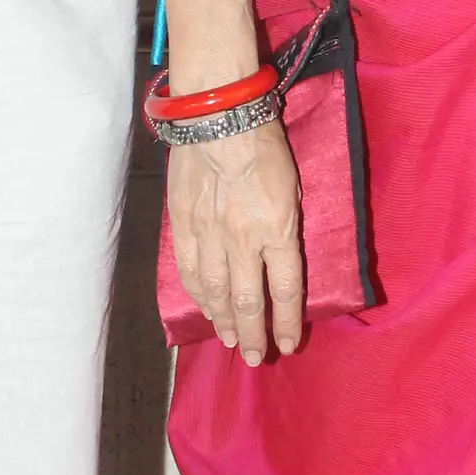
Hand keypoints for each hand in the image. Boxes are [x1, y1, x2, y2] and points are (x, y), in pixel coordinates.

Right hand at [167, 119, 303, 363]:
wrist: (218, 117)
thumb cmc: (264, 145)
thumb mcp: (293, 187)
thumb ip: (287, 226)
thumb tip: (280, 259)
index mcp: (278, 230)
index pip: (286, 290)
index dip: (288, 323)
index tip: (288, 345)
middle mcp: (243, 240)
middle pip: (249, 302)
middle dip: (252, 335)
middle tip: (252, 357)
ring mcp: (209, 235)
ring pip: (215, 293)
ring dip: (222, 321)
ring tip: (228, 339)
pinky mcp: (182, 225)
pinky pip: (188, 270)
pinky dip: (196, 295)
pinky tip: (203, 308)